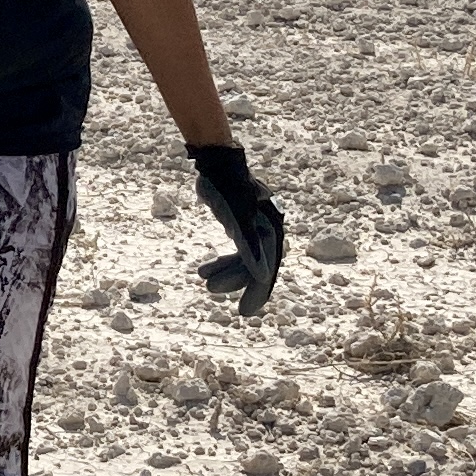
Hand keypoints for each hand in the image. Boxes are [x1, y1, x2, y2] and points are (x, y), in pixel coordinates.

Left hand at [190, 141, 287, 317]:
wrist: (218, 162)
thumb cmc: (228, 188)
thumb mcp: (237, 217)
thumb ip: (250, 246)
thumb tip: (262, 276)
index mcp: (271, 229)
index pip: (267, 267)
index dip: (257, 291)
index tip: (244, 312)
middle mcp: (267, 229)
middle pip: (257, 265)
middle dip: (239, 283)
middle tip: (223, 300)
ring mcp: (255, 226)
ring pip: (245, 258)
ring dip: (227, 271)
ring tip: (204, 279)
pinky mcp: (242, 224)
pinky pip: (238, 249)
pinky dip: (224, 261)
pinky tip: (207, 269)